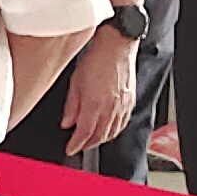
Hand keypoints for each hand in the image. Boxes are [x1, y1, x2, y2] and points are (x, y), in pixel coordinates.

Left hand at [61, 30, 137, 155]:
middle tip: (78, 146)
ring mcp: (122, 106)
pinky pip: (122, 123)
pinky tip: (109, 130)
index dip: (76, 145)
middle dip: (87, 145)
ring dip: (101, 140)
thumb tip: (67, 122)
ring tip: (91, 141)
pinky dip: (114, 131)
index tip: (70, 149)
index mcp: (94, 106)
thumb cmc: (96, 60)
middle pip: (99, 136)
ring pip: (112, 132)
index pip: (84, 134)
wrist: (116, 46)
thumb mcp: (75, 82)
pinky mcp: (129, 101)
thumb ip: (72, 106)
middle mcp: (110, 109)